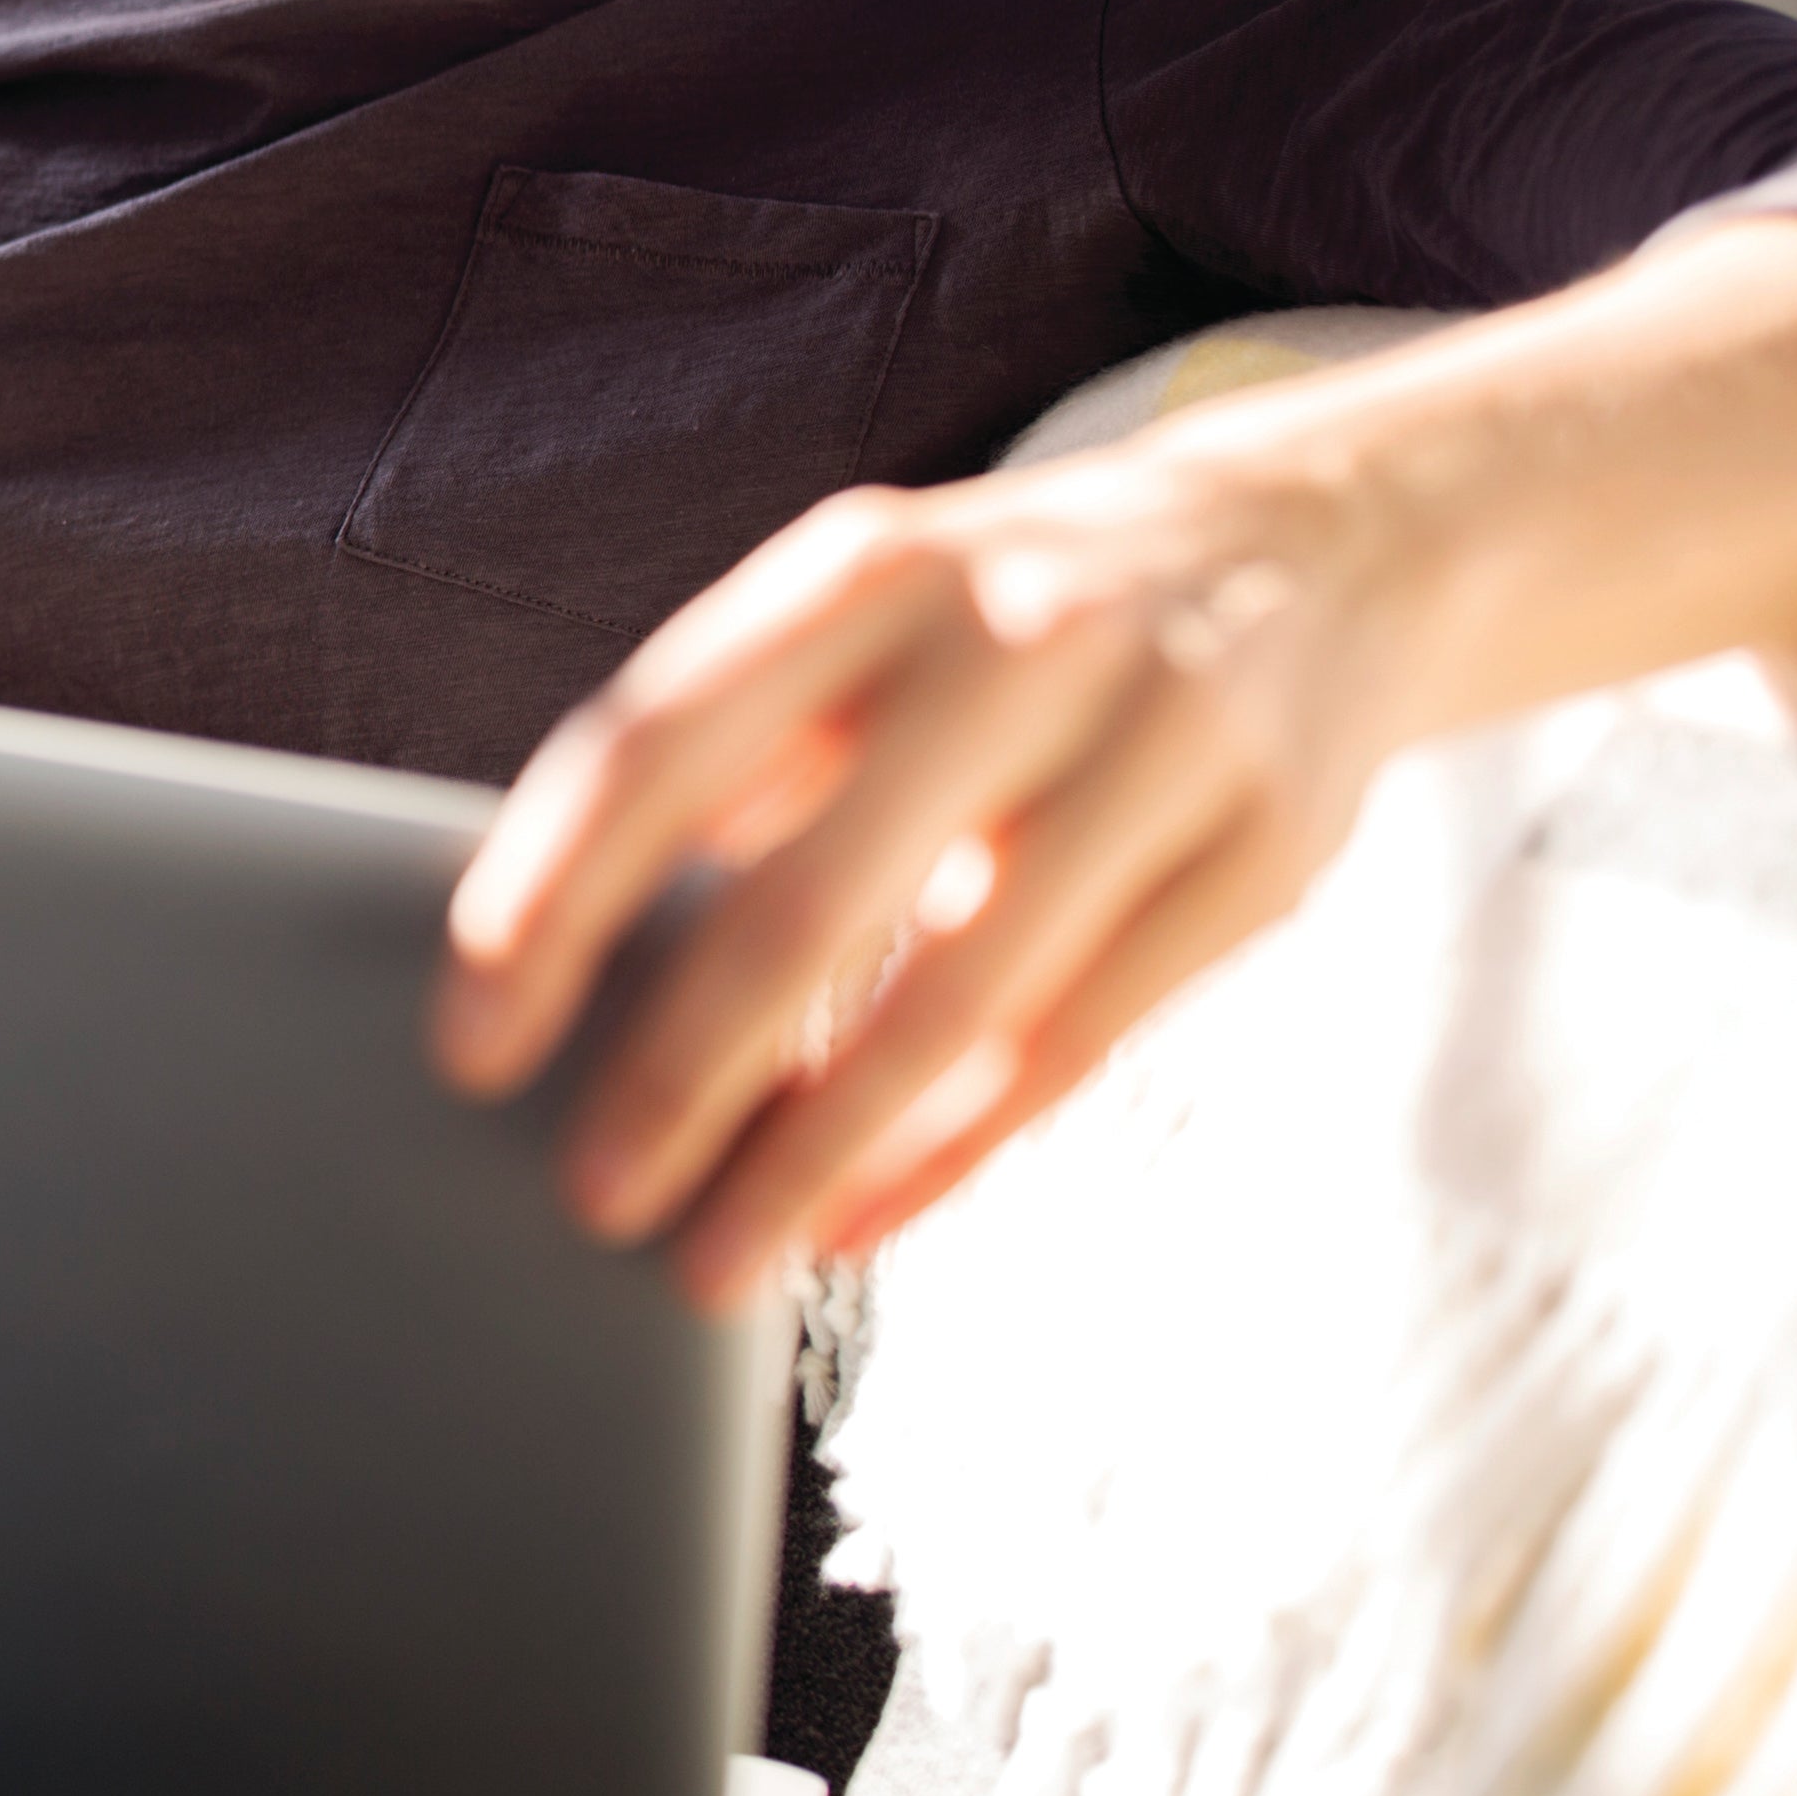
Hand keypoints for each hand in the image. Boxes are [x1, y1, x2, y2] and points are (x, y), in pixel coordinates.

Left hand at [422, 426, 1428, 1311]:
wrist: (1325, 537)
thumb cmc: (1012, 612)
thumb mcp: (865, 612)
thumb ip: (733, 745)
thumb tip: (562, 938)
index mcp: (863, 571)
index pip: (656, 746)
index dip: (546, 902)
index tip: (471, 1044)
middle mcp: (1009, 640)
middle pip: (803, 900)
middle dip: (679, 1075)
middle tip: (590, 1198)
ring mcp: (1155, 745)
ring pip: (953, 1004)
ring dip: (815, 1156)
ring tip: (716, 1258)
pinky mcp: (1265, 858)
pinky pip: (1078, 1043)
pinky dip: (953, 1152)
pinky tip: (857, 1220)